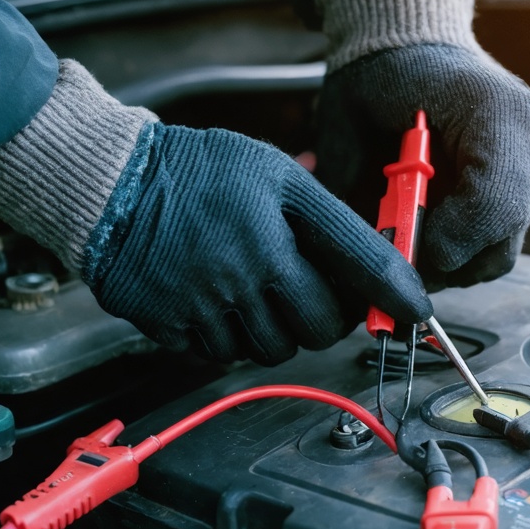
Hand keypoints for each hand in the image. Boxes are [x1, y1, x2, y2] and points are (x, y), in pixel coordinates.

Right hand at [82, 123, 431, 363]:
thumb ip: (327, 217)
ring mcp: (207, 305)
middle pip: (320, 329)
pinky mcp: (172, 328)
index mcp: (278, 229)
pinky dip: (230, 339)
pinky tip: (220, 302)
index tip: (418, 313)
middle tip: (312, 294)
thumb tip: (377, 258)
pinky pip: (222, 356)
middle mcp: (246, 272)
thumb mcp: (273, 172)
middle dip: (325, 318)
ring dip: (276, 330)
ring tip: (258, 291)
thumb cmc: (197, 171)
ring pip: (273, 350)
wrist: (110, 185)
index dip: (398, 296)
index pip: (361, 270)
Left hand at [314, 43, 529, 287]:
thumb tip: (366, 261)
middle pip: (500, 246)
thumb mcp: (353, 123)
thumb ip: (361, 192)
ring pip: (499, 254)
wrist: (409, 45)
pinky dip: (458, 247)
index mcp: (499, 114)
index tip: (401, 242)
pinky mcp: (528, 185)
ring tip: (410, 233)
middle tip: (397, 250)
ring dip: (448, 259)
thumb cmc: (378, 73)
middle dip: (440, 261)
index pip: (494, 208)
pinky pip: (496, 242)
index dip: (445, 242)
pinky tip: (429, 224)